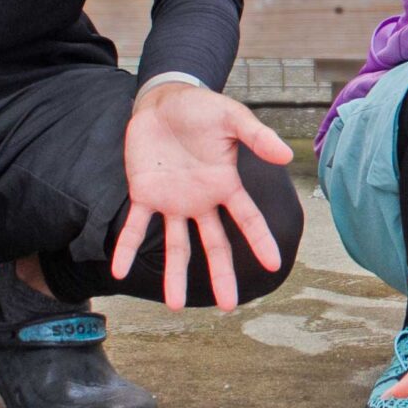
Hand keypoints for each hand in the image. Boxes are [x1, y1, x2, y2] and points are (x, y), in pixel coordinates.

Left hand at [111, 82, 295, 310]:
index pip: (247, 219)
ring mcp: (172, 201)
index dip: (260, 241)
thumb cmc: (202, 108)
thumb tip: (287, 154)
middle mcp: (201, 200)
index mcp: (225, 185)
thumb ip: (257, 137)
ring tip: (175, 306)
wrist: (163, 101)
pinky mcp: (144, 194)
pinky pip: (135, 227)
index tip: (274, 266)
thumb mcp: (233, 117)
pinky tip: (119, 271)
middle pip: (214, 245)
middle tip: (229, 306)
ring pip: (176, 245)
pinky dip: (127, 248)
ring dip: (175, 275)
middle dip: (222, 275)